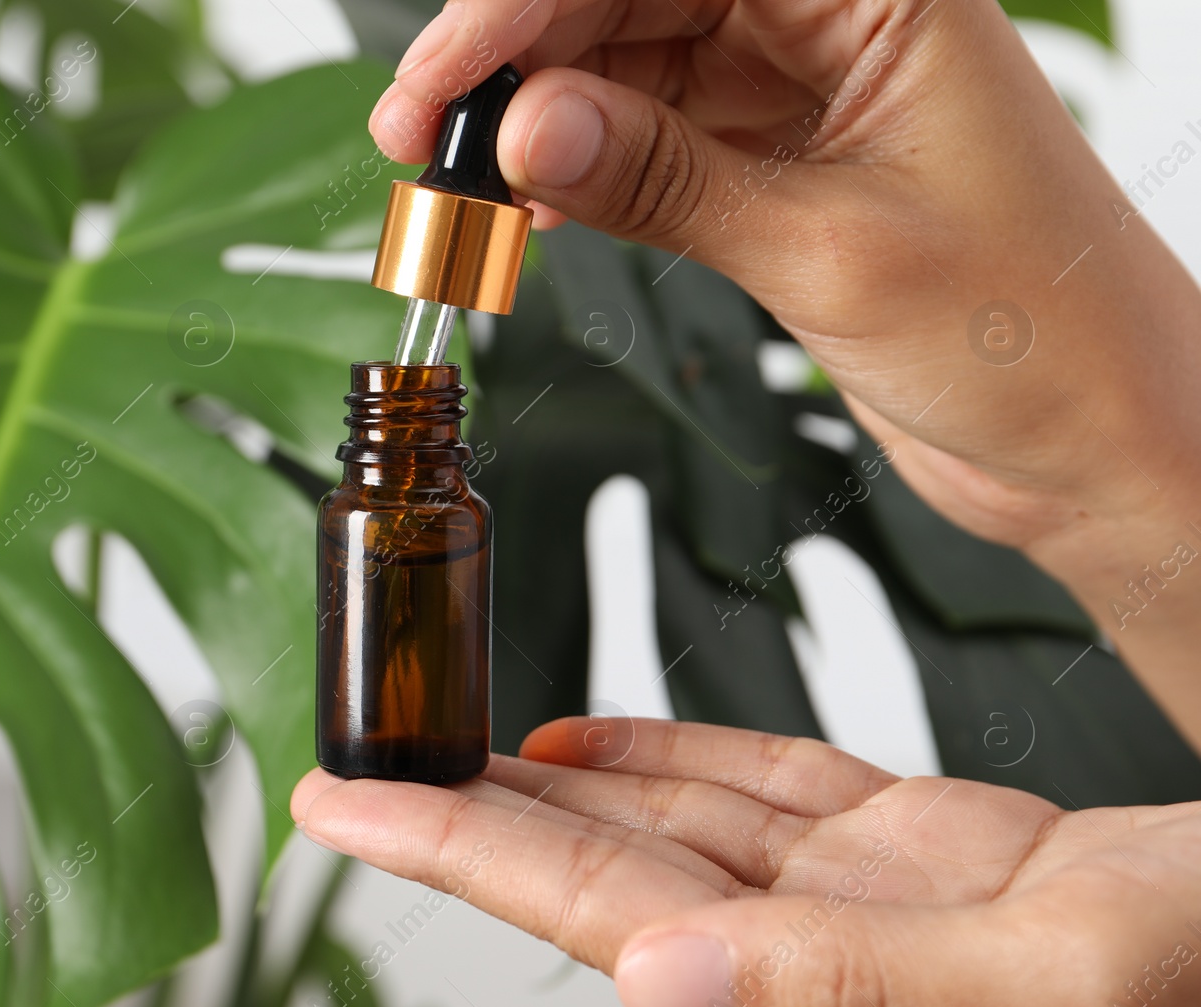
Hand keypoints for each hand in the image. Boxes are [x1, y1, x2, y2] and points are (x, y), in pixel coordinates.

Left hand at [291, 718, 1200, 1006]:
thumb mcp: (1063, 985)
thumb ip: (858, 994)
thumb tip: (659, 984)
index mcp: (821, 1004)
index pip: (593, 916)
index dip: (456, 856)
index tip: (344, 807)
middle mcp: (813, 959)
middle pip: (599, 871)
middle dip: (467, 819)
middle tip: (358, 763)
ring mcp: (860, 902)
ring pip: (667, 828)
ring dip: (553, 787)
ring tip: (449, 741)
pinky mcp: (917, 853)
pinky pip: (762, 797)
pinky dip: (677, 761)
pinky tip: (594, 741)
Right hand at [370, 0, 1200, 742]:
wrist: (1098, 446)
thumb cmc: (1038, 338)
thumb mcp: (833, 252)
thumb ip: (667, 180)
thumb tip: (525, 127)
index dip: (534, 4)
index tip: (445, 81)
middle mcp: (836, 22)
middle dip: (517, 63)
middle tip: (424, 143)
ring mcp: (801, 95)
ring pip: (627, 69)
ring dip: (538, 127)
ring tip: (464, 194)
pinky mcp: (775, 169)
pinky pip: (648, 145)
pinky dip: (581, 178)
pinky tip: (528, 215)